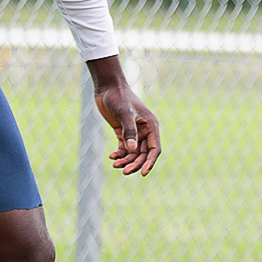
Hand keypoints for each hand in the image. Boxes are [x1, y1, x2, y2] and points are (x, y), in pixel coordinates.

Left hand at [88, 56, 160, 175]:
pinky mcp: (123, 131)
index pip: (154, 149)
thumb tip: (132, 150)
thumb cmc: (118, 97)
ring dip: (126, 160)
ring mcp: (134, 132)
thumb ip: (129, 131)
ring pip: (133, 153)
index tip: (143, 173)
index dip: (150, 162)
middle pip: (143, 154)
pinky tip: (112, 157)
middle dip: (135, 163)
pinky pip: (124, 148)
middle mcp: (145, 130)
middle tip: (124, 171)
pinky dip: (119, 154)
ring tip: (115, 164)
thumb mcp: (124, 113)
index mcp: (151, 126)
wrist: (107, 87)